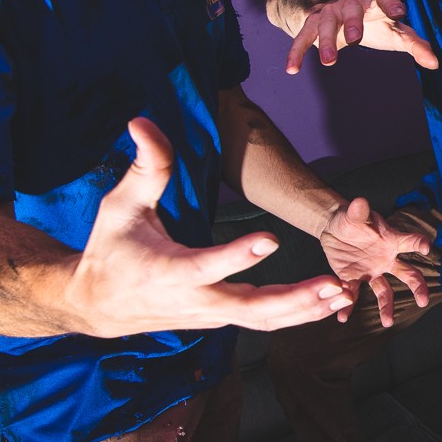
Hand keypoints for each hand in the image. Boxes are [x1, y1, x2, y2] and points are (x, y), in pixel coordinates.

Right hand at [64, 118, 352, 334]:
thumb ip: (144, 167)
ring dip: (304, 310)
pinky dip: (295, 315)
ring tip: (343, 293)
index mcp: (168, 271)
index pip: (206, 265)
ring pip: (262, 320)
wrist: (98, 303)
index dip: (237, 255)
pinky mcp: (220, 319)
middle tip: (332, 284)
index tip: (271, 239)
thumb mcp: (120, 205)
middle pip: (249, 307)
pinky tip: (328, 302)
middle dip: (293, 299)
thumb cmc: (110, 248)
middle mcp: (193, 300)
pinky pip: (261, 321)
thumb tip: (142, 120)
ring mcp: (209, 315)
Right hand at [268, 0, 438, 73]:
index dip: (391, 4)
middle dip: (352, 22)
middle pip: (350, 9)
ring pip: (325, 23)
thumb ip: (414, 44)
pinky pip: (302, 36)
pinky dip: (296, 51)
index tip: (400, 13)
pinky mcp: (312, 24)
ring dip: (326, 41)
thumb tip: (435, 63)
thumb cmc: (375, 22)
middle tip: (355, 40)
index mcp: (374, 2)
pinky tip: (291, 69)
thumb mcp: (395, 33)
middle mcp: (350, 4)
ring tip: (329, 62)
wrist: (340, 9)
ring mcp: (329, 13)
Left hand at [318, 198, 432, 327]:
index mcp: (390, 241)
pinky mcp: (354, 279)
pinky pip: (354, 295)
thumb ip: (358, 211)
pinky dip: (348, 306)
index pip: (409, 242)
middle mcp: (386, 259)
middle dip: (417, 287)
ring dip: (386, 307)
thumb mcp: (353, 213)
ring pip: (384, 292)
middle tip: (422, 300)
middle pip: (407, 274)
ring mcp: (372, 272)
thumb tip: (360, 202)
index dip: (419, 243)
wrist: (333, 229)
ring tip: (387, 323)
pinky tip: (343, 317)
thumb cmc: (350, 218)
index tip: (427, 248)